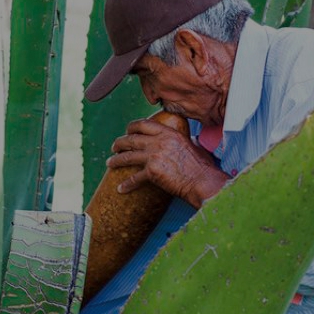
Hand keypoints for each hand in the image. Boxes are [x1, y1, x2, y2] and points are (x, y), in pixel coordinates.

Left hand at [107, 118, 228, 207]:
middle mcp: (159, 141)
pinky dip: (126, 184)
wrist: (203, 181)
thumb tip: (189, 141)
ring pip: (128, 156)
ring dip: (116, 160)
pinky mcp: (152, 172)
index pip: (144, 124)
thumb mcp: (194, 146)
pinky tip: (120, 189)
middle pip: (132, 139)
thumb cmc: (203, 167)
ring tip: (110, 163)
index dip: (132, 127)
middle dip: (119, 143)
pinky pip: (134, 178)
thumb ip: (186, 141)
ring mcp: (154, 156)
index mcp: (169, 133)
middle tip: (114, 147)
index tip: (127, 131)